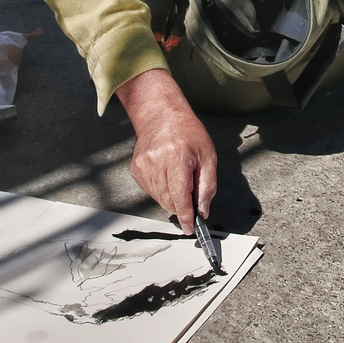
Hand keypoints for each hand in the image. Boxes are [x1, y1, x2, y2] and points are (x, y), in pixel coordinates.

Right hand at [115, 68, 216, 233]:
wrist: (161, 115)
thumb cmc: (187, 132)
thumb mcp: (208, 155)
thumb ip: (208, 185)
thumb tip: (203, 210)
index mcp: (176, 156)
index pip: (180, 196)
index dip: (186, 215)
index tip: (190, 227)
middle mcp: (156, 161)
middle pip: (168, 200)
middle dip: (181, 205)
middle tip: (191, 194)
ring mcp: (143, 165)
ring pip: (159, 198)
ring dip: (171, 198)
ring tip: (179, 178)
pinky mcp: (136, 168)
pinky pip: (150, 191)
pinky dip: (161, 190)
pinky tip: (167, 175)